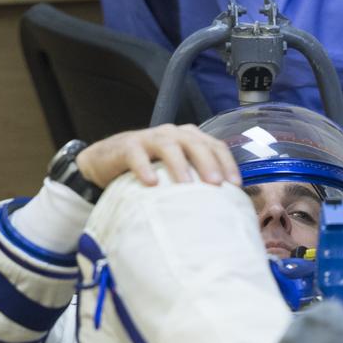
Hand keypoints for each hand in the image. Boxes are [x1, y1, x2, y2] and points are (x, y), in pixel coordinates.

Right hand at [75, 124, 241, 190]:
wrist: (106, 162)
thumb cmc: (149, 171)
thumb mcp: (176, 174)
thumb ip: (197, 182)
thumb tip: (225, 207)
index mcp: (189, 139)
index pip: (214, 145)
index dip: (226, 163)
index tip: (235, 185)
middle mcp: (172, 134)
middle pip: (195, 143)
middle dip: (208, 162)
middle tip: (216, 184)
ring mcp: (149, 138)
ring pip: (168, 145)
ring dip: (179, 164)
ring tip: (187, 184)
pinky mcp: (127, 147)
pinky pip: (137, 155)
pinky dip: (144, 168)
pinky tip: (151, 183)